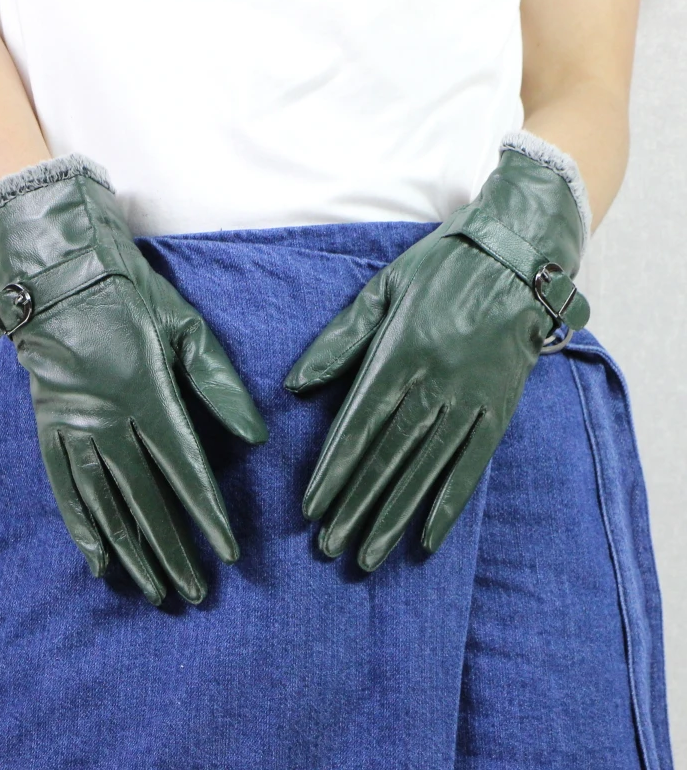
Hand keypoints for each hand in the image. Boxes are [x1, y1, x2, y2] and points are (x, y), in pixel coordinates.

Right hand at [0, 155, 267, 604]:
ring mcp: (73, 425)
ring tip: (154, 591)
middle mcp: (108, 418)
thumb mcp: (186, 328)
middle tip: (195, 593)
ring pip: (104, 502)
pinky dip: (81, 527)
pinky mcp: (49, 425)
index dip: (209, 516)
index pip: (185, 470)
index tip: (229, 553)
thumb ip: (220, 385)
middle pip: (145, 499)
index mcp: (148, 393)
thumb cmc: (132, 296)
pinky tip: (99, 562)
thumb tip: (257, 436)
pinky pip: (63, 486)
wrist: (61, 273)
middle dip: (173, 550)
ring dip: (131, 551)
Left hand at [285, 132, 589, 570]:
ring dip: (395, 515)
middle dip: (355, 505)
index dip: (332, 471)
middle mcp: (431, 384)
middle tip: (330, 547)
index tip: (310, 509)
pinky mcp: (499, 408)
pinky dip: (451, 502)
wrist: (517, 256)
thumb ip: (339, 340)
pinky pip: (473, 464)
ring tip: (369, 556)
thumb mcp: (382, 290)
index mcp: (397, 354)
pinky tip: (430, 539)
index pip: (356, 427)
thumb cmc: (441, 270)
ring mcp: (468, 399)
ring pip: (425, 469)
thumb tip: (294, 385)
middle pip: (386, 457)